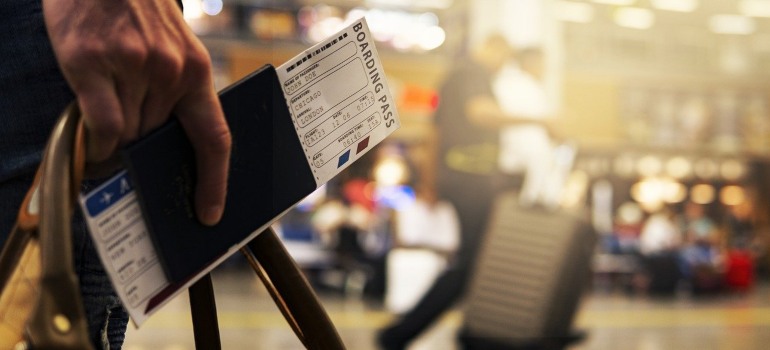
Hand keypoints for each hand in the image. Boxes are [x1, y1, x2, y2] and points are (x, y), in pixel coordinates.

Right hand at [43, 0, 230, 225]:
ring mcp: (131, 67)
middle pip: (156, 141)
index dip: (215, 181)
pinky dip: (96, 141)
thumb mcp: (174, 49)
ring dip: (116, 141)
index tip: (210, 212)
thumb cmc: (139, 13)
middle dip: (142, 147)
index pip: (214, 137)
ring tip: (107, 119)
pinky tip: (94, 139)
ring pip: (126, 136)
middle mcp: (168, 72)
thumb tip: (162, 147)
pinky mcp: (91, 63)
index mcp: (196, 71)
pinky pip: (100, 125)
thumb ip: (175, 93)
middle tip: (130, 143)